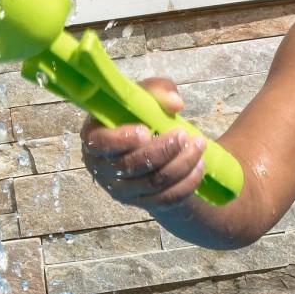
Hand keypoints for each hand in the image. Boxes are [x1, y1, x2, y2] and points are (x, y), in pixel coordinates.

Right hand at [80, 77, 207, 207]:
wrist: (149, 148)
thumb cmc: (140, 117)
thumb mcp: (146, 97)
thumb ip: (158, 90)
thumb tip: (175, 104)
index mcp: (94, 138)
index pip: (100, 143)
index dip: (122, 139)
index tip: (146, 130)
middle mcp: (103, 168)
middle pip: (131, 166)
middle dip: (163, 150)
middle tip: (184, 135)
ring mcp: (122, 190)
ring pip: (153, 183)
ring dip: (181, 165)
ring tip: (199, 146)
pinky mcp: (142, 203)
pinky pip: (166, 199)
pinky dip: (186, 183)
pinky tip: (199, 166)